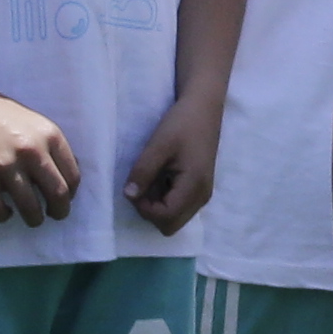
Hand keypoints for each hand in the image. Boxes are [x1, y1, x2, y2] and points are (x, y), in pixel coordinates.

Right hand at [0, 85, 77, 223]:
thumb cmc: (9, 119)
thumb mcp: (41, 126)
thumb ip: (57, 151)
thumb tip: (72, 183)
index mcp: (50, 137)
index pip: (73, 178)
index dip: (71, 195)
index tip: (63, 199)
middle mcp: (31, 151)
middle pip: (57, 195)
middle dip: (59, 212)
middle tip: (53, 215)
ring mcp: (5, 164)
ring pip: (30, 208)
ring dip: (34, 219)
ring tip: (31, 217)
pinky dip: (4, 216)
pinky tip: (6, 211)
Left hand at [119, 96, 219, 235]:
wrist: (203, 107)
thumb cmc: (182, 123)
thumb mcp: (158, 145)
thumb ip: (143, 172)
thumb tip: (128, 195)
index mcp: (194, 187)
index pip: (165, 217)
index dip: (144, 208)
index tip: (135, 185)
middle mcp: (201, 197)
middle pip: (170, 225)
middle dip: (151, 211)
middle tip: (141, 185)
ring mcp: (202, 194)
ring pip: (174, 218)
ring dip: (157, 206)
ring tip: (151, 179)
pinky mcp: (199, 188)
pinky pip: (179, 207)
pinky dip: (165, 199)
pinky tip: (160, 178)